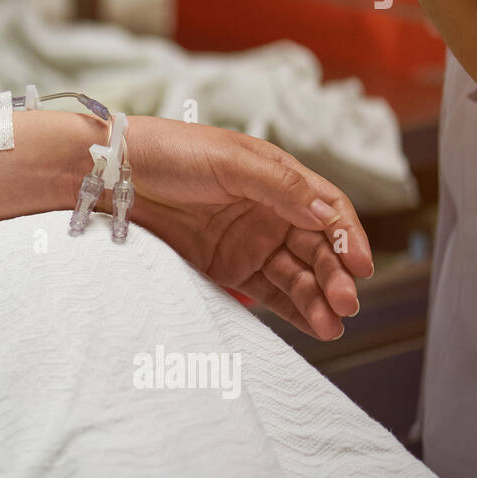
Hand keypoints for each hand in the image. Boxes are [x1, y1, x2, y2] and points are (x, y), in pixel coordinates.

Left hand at [120, 116, 372, 340]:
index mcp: (279, 178)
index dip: (350, 236)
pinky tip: (313, 324)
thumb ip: (281, 186)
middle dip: (336, 276)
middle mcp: (272, 211)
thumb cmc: (171, 152)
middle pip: (319, 248)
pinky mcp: (228, 267)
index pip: (328, 209)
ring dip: (319, 299)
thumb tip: (330, 212)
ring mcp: (251, 241)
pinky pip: (271, 291)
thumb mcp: (230, 160)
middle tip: (345, 302)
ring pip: (299, 274)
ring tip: (331, 325)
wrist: (114, 174)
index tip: (362, 265)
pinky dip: (294, 308)